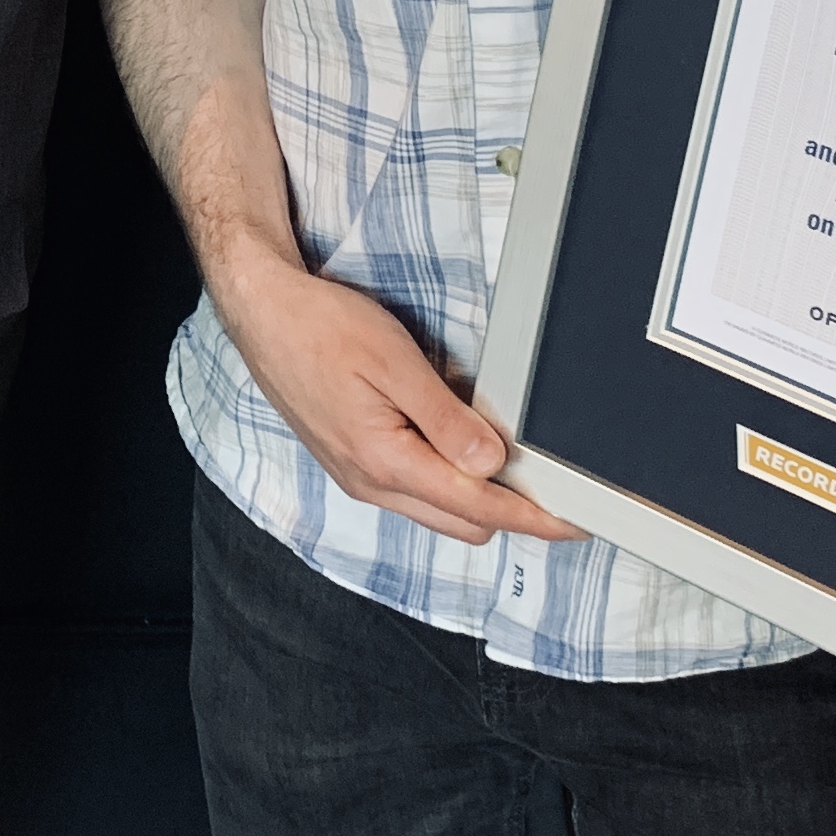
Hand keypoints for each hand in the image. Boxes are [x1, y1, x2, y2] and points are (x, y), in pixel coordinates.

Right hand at [206, 252, 584, 546]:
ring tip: (510, 461)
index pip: (478, 507)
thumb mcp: (394, 361)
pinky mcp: (350, 462)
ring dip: (478, 499)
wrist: (261, 312)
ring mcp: (357, 476)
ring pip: (437, 512)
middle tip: (554, 483)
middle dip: (513, 512)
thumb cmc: (320, 326)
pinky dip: (446, 482)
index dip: (534, 517)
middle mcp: (369, 482)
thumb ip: (445, 419)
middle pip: (464, 523)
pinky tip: (458, 448)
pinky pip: (412, 492)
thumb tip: (491, 465)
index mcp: (384, 461)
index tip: (574, 521)